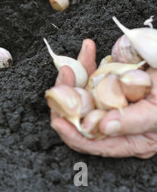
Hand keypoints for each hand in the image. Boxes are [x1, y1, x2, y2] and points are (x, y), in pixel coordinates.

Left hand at [50, 39, 156, 157]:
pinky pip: (91, 74)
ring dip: (73, 77)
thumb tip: (104, 127)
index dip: (72, 134)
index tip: (57, 120)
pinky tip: (88, 48)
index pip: (93, 143)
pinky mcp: (111, 81)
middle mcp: (116, 123)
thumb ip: (134, 121)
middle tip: (64, 79)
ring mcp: (111, 100)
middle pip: (79, 117)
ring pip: (80, 94)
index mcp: (130, 140)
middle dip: (66, 98)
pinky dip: (87, 61)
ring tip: (72, 64)